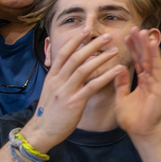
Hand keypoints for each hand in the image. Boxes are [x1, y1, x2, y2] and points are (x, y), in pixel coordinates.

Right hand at [20, 32, 120, 153]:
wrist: (42, 132)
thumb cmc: (50, 111)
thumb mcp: (52, 89)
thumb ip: (61, 76)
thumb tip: (74, 62)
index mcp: (52, 76)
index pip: (63, 53)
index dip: (75, 40)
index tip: (86, 29)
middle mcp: (58, 81)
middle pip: (75, 57)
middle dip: (91, 44)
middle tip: (107, 36)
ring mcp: (65, 91)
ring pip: (83, 69)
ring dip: (100, 57)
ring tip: (115, 50)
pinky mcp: (74, 102)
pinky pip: (92, 86)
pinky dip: (106, 76)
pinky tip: (118, 70)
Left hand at [113, 29, 160, 139]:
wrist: (141, 132)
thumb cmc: (132, 118)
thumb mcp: (122, 97)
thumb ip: (121, 83)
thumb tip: (118, 69)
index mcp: (142, 81)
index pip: (136, 61)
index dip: (132, 48)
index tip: (126, 36)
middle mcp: (150, 78)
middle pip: (144, 57)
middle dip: (139, 43)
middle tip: (134, 28)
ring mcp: (156, 81)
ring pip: (151, 59)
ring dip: (147, 45)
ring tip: (143, 32)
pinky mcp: (160, 85)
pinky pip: (157, 67)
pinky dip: (155, 55)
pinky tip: (153, 44)